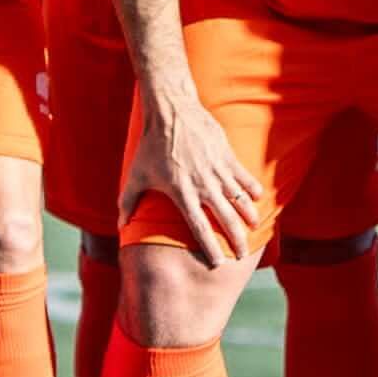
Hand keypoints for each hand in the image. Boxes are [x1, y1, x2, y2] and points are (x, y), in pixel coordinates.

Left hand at [125, 88, 265, 268]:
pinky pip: (243, 176)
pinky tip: (258, 199)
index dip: (210, 248)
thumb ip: (127, 202)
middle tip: (241, 254)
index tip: (217, 264)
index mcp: (181, 193)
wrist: (171, 112)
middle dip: (235, 239)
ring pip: (238, 199)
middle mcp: (202, 185)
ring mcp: (216, 170)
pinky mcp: (226, 155)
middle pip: (224, 218)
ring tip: (253, 227)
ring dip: (248, 216)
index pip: (198, 227)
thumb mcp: (136, 175)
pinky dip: (252, 188)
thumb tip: (120, 226)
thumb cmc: (151, 146)